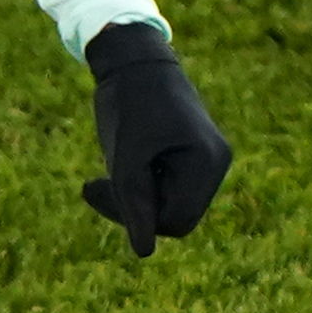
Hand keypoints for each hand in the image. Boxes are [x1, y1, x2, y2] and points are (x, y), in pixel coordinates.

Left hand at [83, 22, 230, 256]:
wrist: (134, 59)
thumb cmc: (127, 102)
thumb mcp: (124, 157)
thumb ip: (133, 204)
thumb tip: (144, 253)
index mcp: (206, 161)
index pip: (177, 221)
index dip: (138, 220)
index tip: (103, 191)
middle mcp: (215, 162)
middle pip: (175, 216)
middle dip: (135, 209)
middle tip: (95, 184)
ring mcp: (207, 159)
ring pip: (169, 205)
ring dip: (135, 197)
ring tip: (106, 173)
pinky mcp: (193, 156)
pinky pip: (167, 189)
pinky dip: (141, 185)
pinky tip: (122, 164)